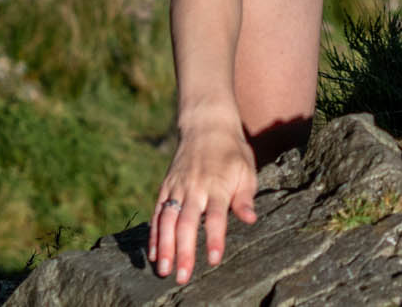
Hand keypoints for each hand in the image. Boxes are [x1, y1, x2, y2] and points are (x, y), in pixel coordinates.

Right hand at [148, 118, 259, 282]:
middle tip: (182, 276)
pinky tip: (151, 253)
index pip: (217, 216)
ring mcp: (177, 187)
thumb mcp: (247, 169)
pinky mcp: (165, 187)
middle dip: (184, 251)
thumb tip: (250, 219)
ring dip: (163, 247)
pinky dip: (153, 234)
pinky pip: (157, 213)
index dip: (214, 238)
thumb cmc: (232, 151)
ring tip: (163, 270)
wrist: (207, 125)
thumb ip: (245, 196)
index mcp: (218, 184)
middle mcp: (195, 187)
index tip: (214, 260)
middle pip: (187, 223)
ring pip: (166, 220)